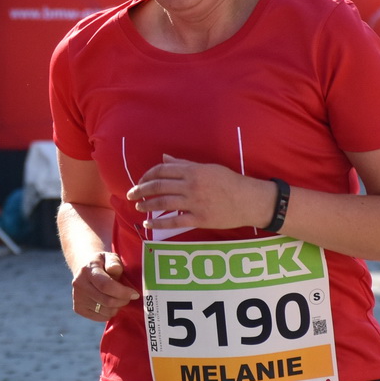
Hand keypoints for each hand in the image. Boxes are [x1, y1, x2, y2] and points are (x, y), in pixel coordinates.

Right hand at [71, 251, 136, 321]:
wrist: (84, 269)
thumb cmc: (102, 264)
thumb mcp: (109, 257)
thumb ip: (114, 262)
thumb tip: (115, 269)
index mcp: (88, 270)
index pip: (106, 285)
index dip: (123, 292)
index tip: (135, 294)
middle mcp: (79, 284)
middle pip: (107, 301)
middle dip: (123, 301)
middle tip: (129, 297)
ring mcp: (77, 298)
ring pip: (105, 311)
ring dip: (117, 307)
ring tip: (117, 298)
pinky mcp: (78, 308)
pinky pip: (100, 317)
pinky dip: (109, 313)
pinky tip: (109, 304)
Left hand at [127, 157, 274, 232]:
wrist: (248, 200)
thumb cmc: (229, 181)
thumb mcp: (207, 167)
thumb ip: (184, 164)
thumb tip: (165, 158)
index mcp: (192, 171)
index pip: (162, 171)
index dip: (147, 175)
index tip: (140, 181)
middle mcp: (191, 186)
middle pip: (158, 186)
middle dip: (140, 190)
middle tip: (131, 195)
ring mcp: (194, 203)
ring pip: (163, 203)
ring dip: (146, 205)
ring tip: (138, 207)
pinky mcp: (199, 219)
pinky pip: (174, 221)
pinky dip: (158, 222)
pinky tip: (148, 223)